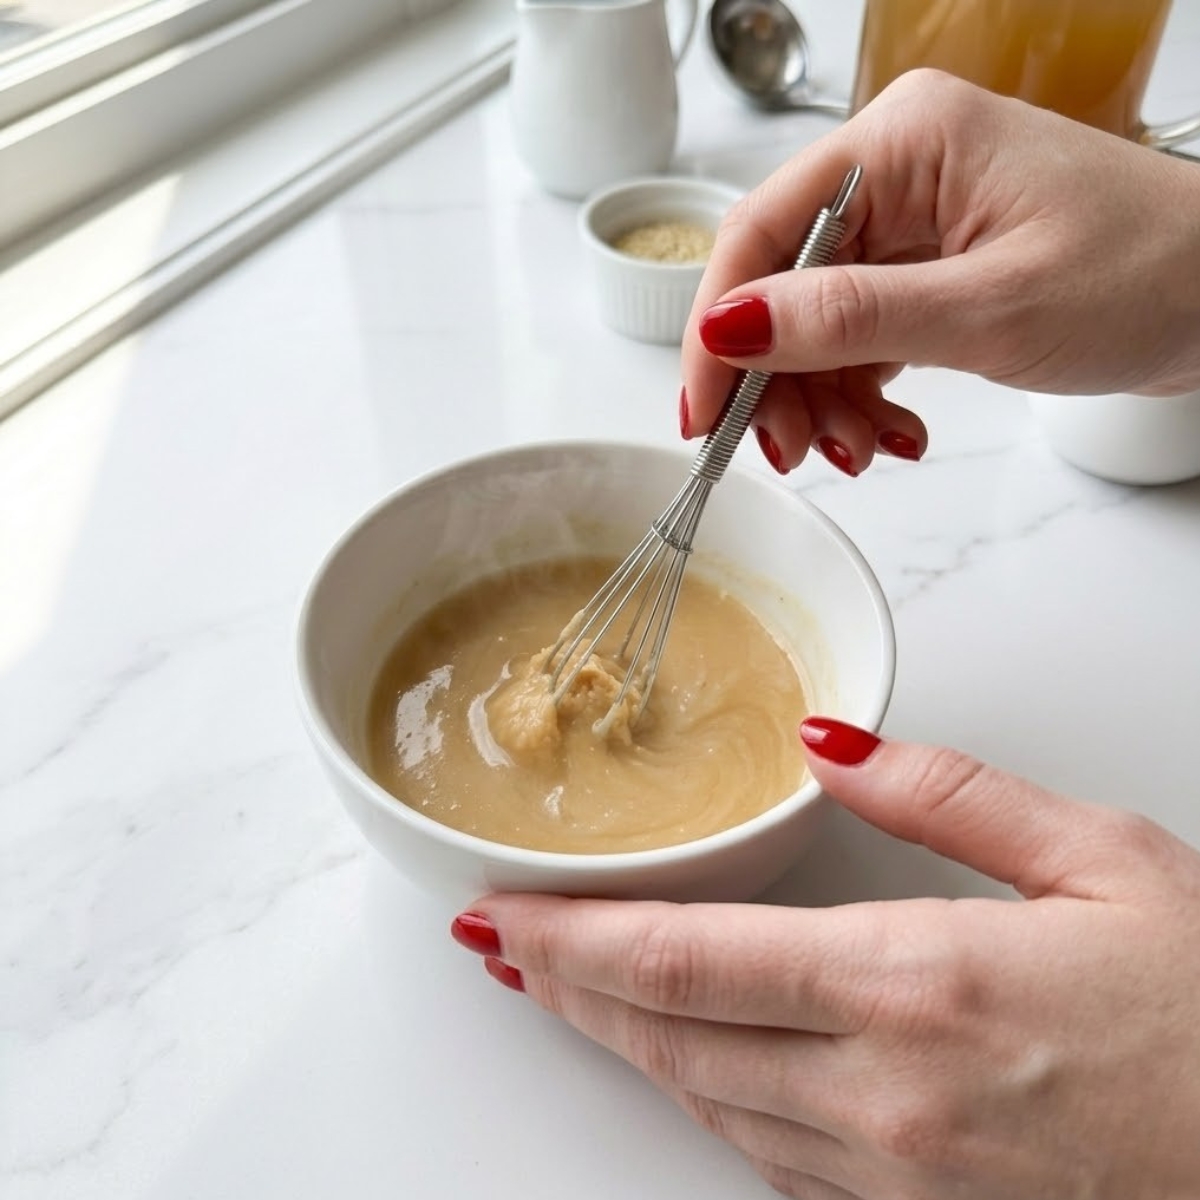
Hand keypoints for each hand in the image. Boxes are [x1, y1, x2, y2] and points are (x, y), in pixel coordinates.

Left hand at [452, 718, 1199, 1198]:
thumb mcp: (1101, 861)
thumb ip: (948, 793)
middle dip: (565, 986)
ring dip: (617, 1039)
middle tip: (500, 943)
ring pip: (703, 1099)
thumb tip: (835, 743)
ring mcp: (893, 1174)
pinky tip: (677, 1059)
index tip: (506, 909)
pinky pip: (766, 1153)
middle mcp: (883, 1094)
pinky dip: (699, 1093)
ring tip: (557, 990)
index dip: (574, 937)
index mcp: (917, 985)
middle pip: (667, 1035)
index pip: (686, 960)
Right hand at [682, 70, 1199, 477]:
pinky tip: (894, 434)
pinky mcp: (930, 270)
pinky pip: (859, 338)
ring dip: (823, 401)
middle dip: (779, 381)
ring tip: (865, 453)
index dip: (720, 327)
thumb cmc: (1147, 274)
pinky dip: (862, 396)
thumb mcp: (988, 310)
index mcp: (905, 140)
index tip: (706, 412)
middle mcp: (897, 171)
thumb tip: (732, 327)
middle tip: (795, 453)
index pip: (762, 231)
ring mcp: (913, 222)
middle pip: (781, 284)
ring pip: (815, 324)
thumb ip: (850, 318)